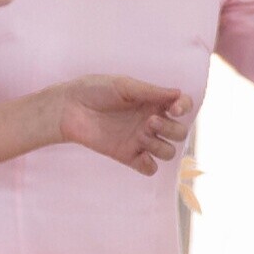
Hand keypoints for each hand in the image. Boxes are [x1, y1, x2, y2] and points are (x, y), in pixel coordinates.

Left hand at [37, 73, 195, 175]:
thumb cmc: (94, 90)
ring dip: (161, 146)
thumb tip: (178, 93)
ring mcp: (140, 140)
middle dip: (171, 129)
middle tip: (149, 121)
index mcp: (152, 102)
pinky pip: (149, 168)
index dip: (185, 108)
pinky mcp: (127, 156)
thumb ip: (151, 92)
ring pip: (168, 152)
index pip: (182, 107)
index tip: (174, 108)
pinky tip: (138, 154)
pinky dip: (149, 165)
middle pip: (179, 132)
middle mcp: (150, 121)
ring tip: (142, 135)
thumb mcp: (124, 85)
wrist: (68, 108)